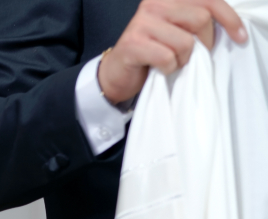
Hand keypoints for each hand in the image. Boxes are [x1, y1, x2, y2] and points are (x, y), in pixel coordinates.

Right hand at [99, 0, 246, 103]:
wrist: (118, 73)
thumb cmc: (153, 51)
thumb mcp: (177, 28)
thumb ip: (197, 19)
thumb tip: (228, 27)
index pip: (209, 0)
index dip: (229, 19)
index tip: (239, 37)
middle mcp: (154, 3)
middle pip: (201, 19)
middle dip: (203, 43)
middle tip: (193, 56)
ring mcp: (141, 23)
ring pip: (185, 42)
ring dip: (184, 59)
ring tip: (173, 62)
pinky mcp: (133, 44)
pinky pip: (167, 58)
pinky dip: (169, 69)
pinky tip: (160, 68)